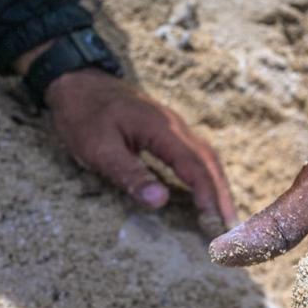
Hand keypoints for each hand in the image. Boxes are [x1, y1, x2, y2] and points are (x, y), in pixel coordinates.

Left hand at [46, 69, 235, 233]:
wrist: (77, 80)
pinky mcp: (168, 131)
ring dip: (219, 187)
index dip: (207, 196)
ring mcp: (174, 127)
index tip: (214, 223)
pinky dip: (208, 176)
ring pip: (207, 158)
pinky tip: (208, 191)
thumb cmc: (83, 115)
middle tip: (230, 228)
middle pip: (209, 162)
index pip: (194, 166)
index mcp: (161, 129)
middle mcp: (175, 126)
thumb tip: (160, 201)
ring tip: (226, 216)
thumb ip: (130, 174)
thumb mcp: (98, 148)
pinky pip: (197, 155)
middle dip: (222, 196)